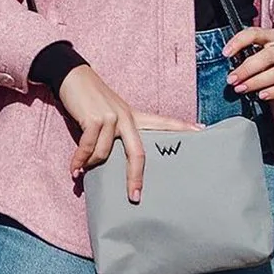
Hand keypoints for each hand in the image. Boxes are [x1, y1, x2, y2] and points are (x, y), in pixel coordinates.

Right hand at [58, 65, 202, 202]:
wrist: (72, 76)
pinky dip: (79, 161)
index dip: (182, 127)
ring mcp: (111, 118)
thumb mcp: (111, 111)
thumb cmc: (91, 98)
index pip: (162, 122)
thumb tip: (110, 159)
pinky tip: (74, 169)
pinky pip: (87, 149)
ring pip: (103, 154)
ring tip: (80, 169)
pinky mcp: (95, 119)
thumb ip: (116, 132)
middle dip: (135, 178)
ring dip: (89, 163)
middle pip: (138, 153)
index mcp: (133, 116)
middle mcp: (126, 117)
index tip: (201, 130)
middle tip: (135, 197)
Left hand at [221, 27, 273, 100]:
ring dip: (257, 82)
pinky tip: (263, 95)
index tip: (225, 53)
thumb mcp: (263, 52)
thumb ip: (249, 57)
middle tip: (233, 79)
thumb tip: (231, 72)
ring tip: (243, 88)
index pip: (254, 34)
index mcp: (272, 36)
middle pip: (266, 56)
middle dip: (246, 69)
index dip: (238, 42)